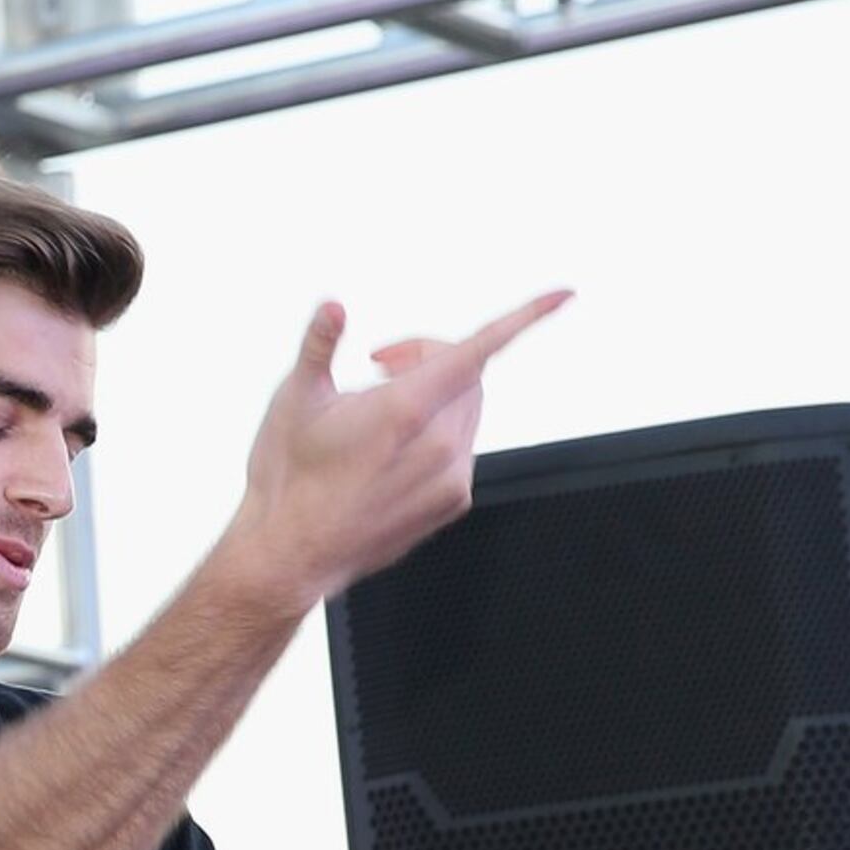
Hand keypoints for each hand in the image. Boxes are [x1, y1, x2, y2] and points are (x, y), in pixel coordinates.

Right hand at [227, 291, 566, 608]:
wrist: (291, 554)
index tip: (561, 296)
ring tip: (379, 413)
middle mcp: (439, 445)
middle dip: (432, 356)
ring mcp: (450, 478)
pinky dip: (437, 433)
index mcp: (405, 410)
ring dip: (436, 394)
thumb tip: (332, 308)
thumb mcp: (294, 400)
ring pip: (468, 409)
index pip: (478, 350)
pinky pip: (462, 447)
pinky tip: (391, 448)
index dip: (524, 317)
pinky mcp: (452, 502)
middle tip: (382, 364)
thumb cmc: (288, 479)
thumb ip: (320, 345)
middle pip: (469, 373)